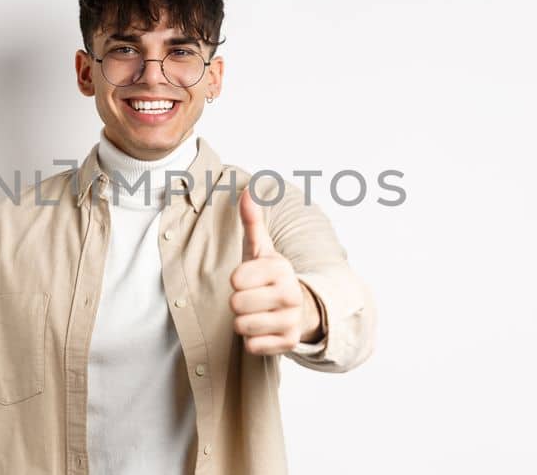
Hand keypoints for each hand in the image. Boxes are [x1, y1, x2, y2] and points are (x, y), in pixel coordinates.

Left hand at [230, 186, 322, 354]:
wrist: (299, 308)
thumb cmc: (270, 277)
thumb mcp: (262, 249)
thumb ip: (253, 222)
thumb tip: (248, 190)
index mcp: (281, 268)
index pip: (237, 279)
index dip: (237, 280)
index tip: (248, 279)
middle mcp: (290, 294)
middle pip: (237, 304)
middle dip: (238, 303)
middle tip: (252, 299)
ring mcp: (291, 320)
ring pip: (242, 326)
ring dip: (243, 322)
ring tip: (257, 313)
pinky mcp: (288, 343)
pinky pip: (252, 346)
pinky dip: (253, 341)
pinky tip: (264, 330)